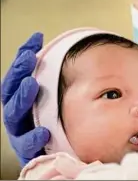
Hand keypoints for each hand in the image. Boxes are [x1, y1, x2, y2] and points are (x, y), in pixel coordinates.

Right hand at [1, 33, 49, 166]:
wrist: (61, 155)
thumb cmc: (61, 123)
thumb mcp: (61, 100)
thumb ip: (61, 82)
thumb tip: (70, 60)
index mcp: (25, 100)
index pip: (20, 75)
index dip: (24, 56)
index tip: (36, 38)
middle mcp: (20, 114)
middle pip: (12, 91)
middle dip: (20, 72)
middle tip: (30, 57)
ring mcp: (22, 132)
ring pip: (15, 116)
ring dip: (22, 98)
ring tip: (31, 83)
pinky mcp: (29, 152)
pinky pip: (27, 146)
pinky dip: (34, 138)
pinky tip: (43, 132)